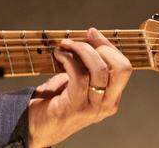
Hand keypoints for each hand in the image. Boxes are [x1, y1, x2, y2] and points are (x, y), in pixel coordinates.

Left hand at [28, 27, 133, 146]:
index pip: (123, 67)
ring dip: (79, 50)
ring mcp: (92, 107)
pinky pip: (79, 76)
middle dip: (99, 46)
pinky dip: (68, 59)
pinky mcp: (75, 107)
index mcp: (111, 97)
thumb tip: (89, 36)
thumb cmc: (54, 101)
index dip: (108, 45)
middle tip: (77, 40)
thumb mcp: (76, 81)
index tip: (91, 33)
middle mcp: (106, 104)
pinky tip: (58, 56)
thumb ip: (85, 65)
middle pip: (120, 68)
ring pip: (99, 70)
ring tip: (64, 46)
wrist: (35, 126)